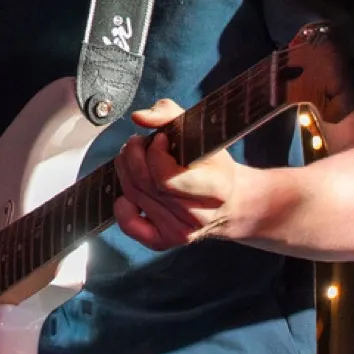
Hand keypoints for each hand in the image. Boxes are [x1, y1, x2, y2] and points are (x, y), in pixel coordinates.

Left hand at [112, 99, 249, 250]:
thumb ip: (168, 113)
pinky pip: (132, 227)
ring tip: (137, 159)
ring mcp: (182, 230)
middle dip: (132, 156)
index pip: (165, 178)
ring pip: (135, 197)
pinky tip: (128, 195)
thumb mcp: (199, 130)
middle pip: (145, 184)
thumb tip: (139, 117)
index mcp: (215, 188)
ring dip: (126, 172)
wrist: (231, 201)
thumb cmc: (213, 162)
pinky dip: (123, 209)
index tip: (158, 138)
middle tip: (138, 143)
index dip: (153, 153)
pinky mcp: (168, 240)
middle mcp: (198, 215)